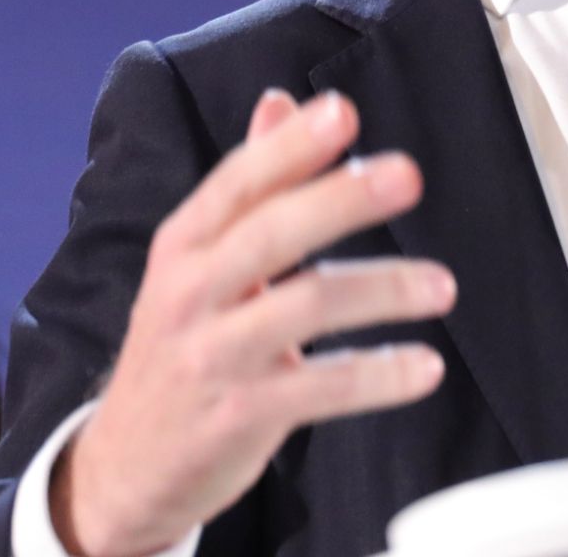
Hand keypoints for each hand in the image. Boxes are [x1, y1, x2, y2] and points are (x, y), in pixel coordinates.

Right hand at [54, 89, 452, 556]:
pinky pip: (320, 389)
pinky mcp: (237, 417)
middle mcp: (189, 293)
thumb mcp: (195, 263)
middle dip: (341, 199)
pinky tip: (424, 367)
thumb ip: (247, 186)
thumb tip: (280, 101)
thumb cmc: (179, 346)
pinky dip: (377, 375)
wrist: (124, 466)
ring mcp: (212, 356)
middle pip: (270, 233)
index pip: (237, 183)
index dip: (289, 147)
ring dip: (382, 290)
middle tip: (408, 175)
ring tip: (443, 287)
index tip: (343, 112)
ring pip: (304, 307)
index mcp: (182, 245)